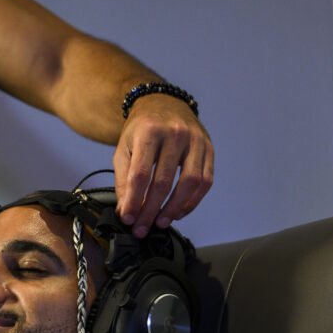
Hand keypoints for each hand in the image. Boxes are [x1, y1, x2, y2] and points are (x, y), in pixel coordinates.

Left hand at [112, 94, 213, 236]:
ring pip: (190, 182)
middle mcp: (175, 134)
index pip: (141, 174)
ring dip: (174, 208)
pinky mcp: (209, 149)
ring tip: (161, 222)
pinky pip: (205, 181)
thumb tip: (126, 210)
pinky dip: (193, 201)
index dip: (134, 200)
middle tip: (142, 228)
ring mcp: (196, 141)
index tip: (128, 218)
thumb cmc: (142, 129)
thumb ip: (123, 179)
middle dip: (151, 210)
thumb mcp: (124, 149)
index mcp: (149, 132)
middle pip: (164, 181)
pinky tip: (179, 211)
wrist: (164, 104)